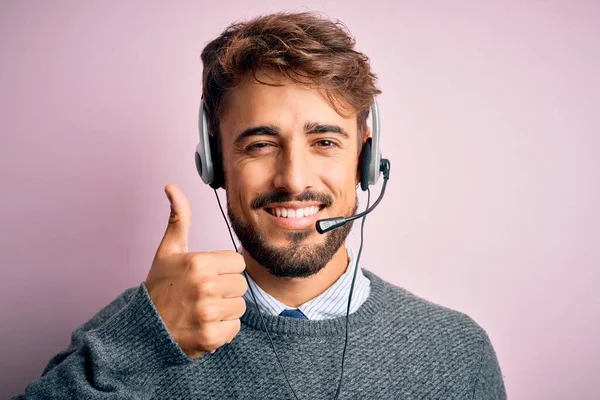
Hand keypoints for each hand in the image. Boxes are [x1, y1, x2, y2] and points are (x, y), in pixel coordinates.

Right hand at [144, 184, 246, 358]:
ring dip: (225, 310)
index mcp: (199, 263)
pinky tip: (203, 325)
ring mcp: (208, 314)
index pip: (238, 263)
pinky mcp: (211, 337)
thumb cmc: (160, 287)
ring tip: (202, 309)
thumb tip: (172, 187)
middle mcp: (205, 287)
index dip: (224, 269)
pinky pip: (235, 328)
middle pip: (241, 285)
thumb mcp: (168, 251)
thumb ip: (178, 218)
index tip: (207, 275)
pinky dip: (222, 330)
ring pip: (240, 306)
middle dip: (225, 289)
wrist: (143, 329)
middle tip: (203, 294)